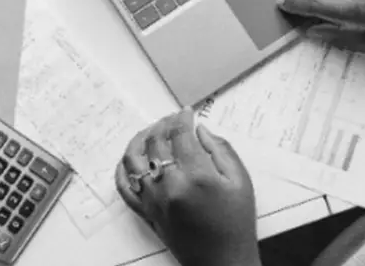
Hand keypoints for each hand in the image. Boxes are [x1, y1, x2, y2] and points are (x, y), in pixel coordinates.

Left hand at [114, 110, 258, 265]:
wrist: (223, 262)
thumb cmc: (236, 224)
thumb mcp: (241, 182)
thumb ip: (221, 149)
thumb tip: (201, 130)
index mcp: (196, 176)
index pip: (180, 135)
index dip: (182, 119)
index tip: (187, 113)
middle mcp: (170, 186)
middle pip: (155, 143)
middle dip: (163, 124)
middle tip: (172, 119)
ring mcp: (154, 200)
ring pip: (133, 160)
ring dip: (139, 140)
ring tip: (150, 133)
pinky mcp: (146, 213)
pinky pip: (124, 187)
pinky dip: (123, 169)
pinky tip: (131, 159)